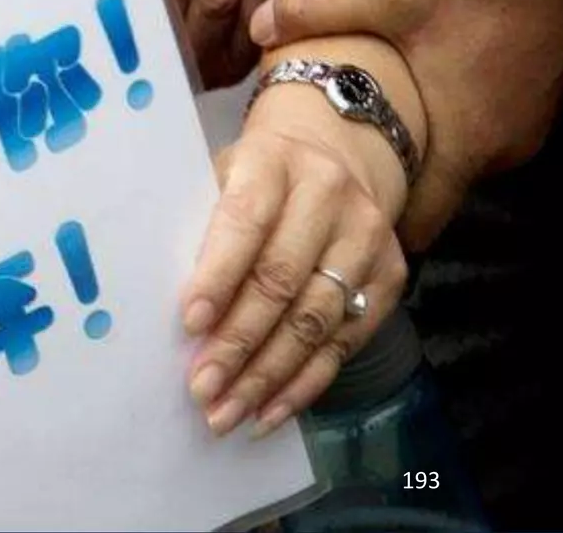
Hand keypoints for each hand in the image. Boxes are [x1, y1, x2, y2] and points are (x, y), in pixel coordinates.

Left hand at [181, 81, 408, 437]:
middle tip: (201, 388)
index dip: (218, 274)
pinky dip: (305, 383)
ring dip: (267, 375)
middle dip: (238, 342)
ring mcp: (367, 238)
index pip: (245, 221)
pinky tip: (270, 411)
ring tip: (227, 412)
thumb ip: (201, 225)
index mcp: (274, 162)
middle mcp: (330, 196)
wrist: (337, 150)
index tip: (189, 323)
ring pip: (315, 319)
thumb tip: (172, 310)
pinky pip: (346, 341)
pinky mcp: (391, 276)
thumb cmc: (256, 173)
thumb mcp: (222, 174)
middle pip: (282, 280)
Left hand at [250, 0, 562, 249]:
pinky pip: (472, 123)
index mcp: (464, 144)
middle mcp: (498, 148)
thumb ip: (314, 6)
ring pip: (450, 155)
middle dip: (378, 184)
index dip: (366, 228)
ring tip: (351, 125)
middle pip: (428, 191)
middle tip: (321, 172)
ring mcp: (519, 123)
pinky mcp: (527, 95)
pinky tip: (403, 85)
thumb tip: (257, 26)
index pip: (415, 226)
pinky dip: (437, 116)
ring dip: (407, 144)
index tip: (320, 221)